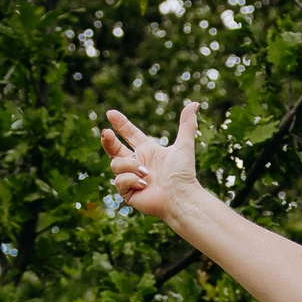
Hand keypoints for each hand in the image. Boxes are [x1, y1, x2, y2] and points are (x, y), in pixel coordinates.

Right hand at [101, 103, 201, 224]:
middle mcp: (137, 163)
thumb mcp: (184, 146)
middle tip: (106, 133)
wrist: (181, 198)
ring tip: (146, 173)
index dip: (120, 124)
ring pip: (116, 164)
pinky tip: (144, 185)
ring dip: (130, 166)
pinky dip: (131, 180)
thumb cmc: (183, 175)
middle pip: (114, 149)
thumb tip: (195, 103)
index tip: (110, 113)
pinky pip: (119, 180)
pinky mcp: (127, 193)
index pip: (130, 134)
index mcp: (147, 151)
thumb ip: (187, 125)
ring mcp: (131, 178)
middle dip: (108, 140)